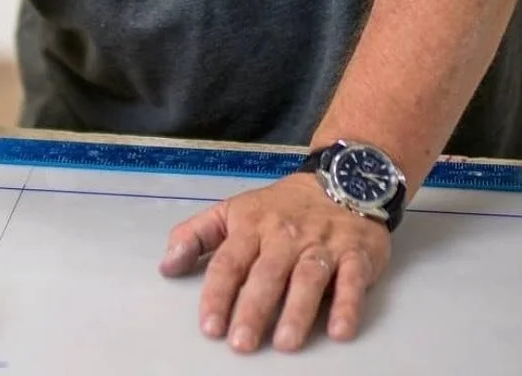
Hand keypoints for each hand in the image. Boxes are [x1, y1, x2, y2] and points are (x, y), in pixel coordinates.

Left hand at [159, 173, 390, 352]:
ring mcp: (322, 244)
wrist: (341, 178)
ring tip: (285, 343)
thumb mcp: (234, 211)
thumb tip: (165, 265)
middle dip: (253, 308)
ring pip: (308, 276)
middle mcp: (286, 236)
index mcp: (253, 226)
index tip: (210, 326)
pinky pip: (352, 280)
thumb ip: (197, 235)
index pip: (230, 262)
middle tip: (242, 343)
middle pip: (267, 273)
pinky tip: (339, 330)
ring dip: (297, 310)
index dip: (218, 294)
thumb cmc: (282, 206)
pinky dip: (347, 304)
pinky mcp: (356, 253)